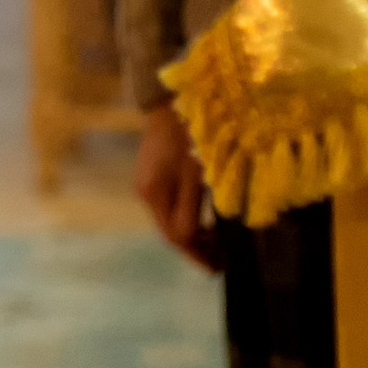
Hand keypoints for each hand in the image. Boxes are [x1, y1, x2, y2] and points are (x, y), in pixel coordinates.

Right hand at [134, 98, 220, 267]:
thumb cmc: (189, 134)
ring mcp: (148, 182)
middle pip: (170, 229)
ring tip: (217, 240)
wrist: (171, 98)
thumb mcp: (195, 174)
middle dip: (195, 246)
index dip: (196, 254)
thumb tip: (191, 242)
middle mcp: (145, 193)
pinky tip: (204, 216)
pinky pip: (171, 204)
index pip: (174, 236)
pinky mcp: (154, 172)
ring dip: (193, 231)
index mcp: (153, 195)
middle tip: (222, 257)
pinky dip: (188, 215)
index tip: (218, 269)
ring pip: (171, 217)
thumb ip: (191, 210)